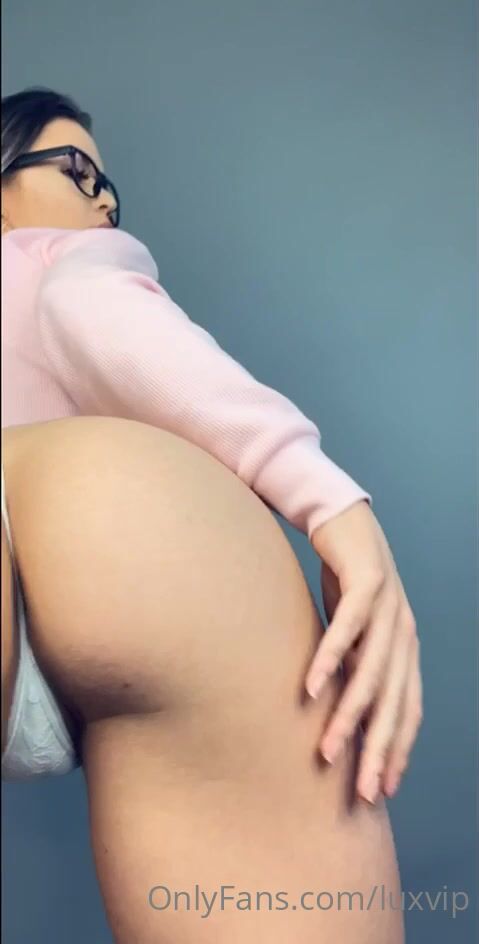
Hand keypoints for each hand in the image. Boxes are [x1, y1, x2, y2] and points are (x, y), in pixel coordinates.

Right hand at [306, 500, 422, 803]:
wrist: (342, 516)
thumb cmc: (344, 578)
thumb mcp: (352, 630)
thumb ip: (353, 665)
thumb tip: (339, 709)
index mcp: (404, 645)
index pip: (408, 708)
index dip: (397, 749)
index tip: (381, 789)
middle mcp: (404, 630)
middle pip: (395, 700)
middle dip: (379, 749)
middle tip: (363, 790)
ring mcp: (389, 606)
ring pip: (372, 671)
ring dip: (351, 714)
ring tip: (329, 749)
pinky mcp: (366, 581)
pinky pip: (348, 626)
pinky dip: (331, 658)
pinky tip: (312, 686)